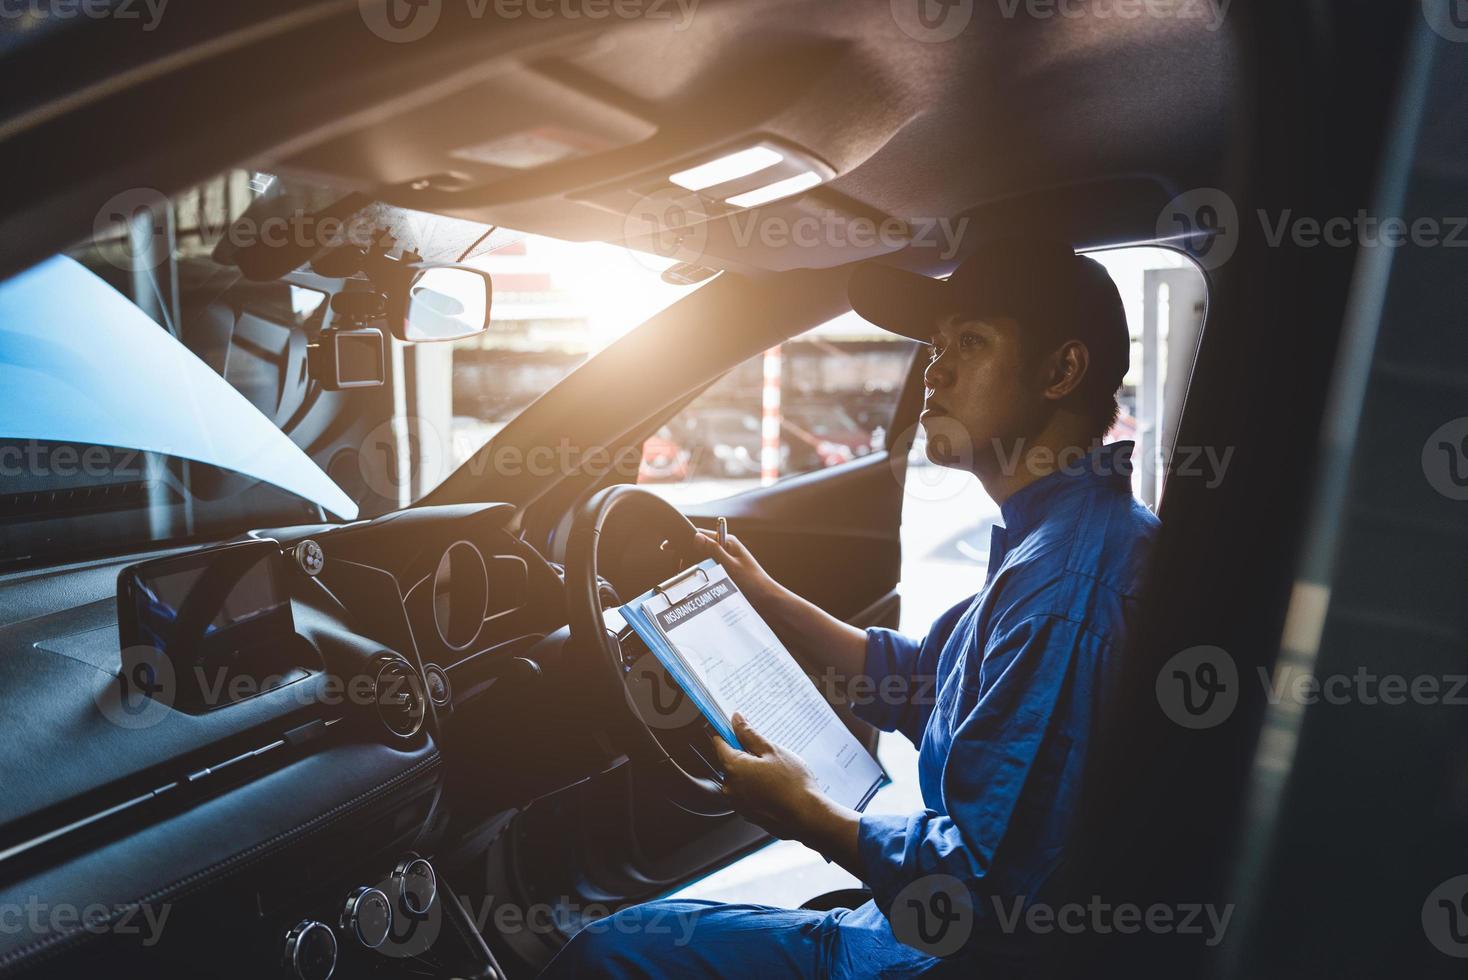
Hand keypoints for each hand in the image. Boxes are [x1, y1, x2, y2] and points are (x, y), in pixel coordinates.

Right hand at [694, 531, 780, 605]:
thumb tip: (697, 536)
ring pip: (705, 560)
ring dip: (700, 567)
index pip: (703, 534)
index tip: (681, 552)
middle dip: (694, 557)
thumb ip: (714, 550)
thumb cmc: (752, 581)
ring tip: (699, 578)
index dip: (691, 541)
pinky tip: (704, 583)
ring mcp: (726, 559)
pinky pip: (711, 569)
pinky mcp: (726, 570)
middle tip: (690, 570)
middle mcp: (726, 548)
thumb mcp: (730, 565)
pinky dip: (706, 574)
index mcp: (728, 541)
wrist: (765, 598)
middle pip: (702, 547)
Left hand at [711, 715, 859, 872]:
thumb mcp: (772, 750)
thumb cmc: (792, 784)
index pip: (720, 744)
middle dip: (746, 755)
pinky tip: (776, 786)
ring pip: (741, 778)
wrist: (806, 817)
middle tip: (768, 753)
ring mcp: (738, 803)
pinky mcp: (748, 814)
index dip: (728, 733)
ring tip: (776, 772)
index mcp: (733, 768)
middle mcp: (730, 787)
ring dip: (753, 772)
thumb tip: (736, 720)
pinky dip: (757, 787)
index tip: (737, 728)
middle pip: (730, 762)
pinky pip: (748, 793)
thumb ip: (749, 734)